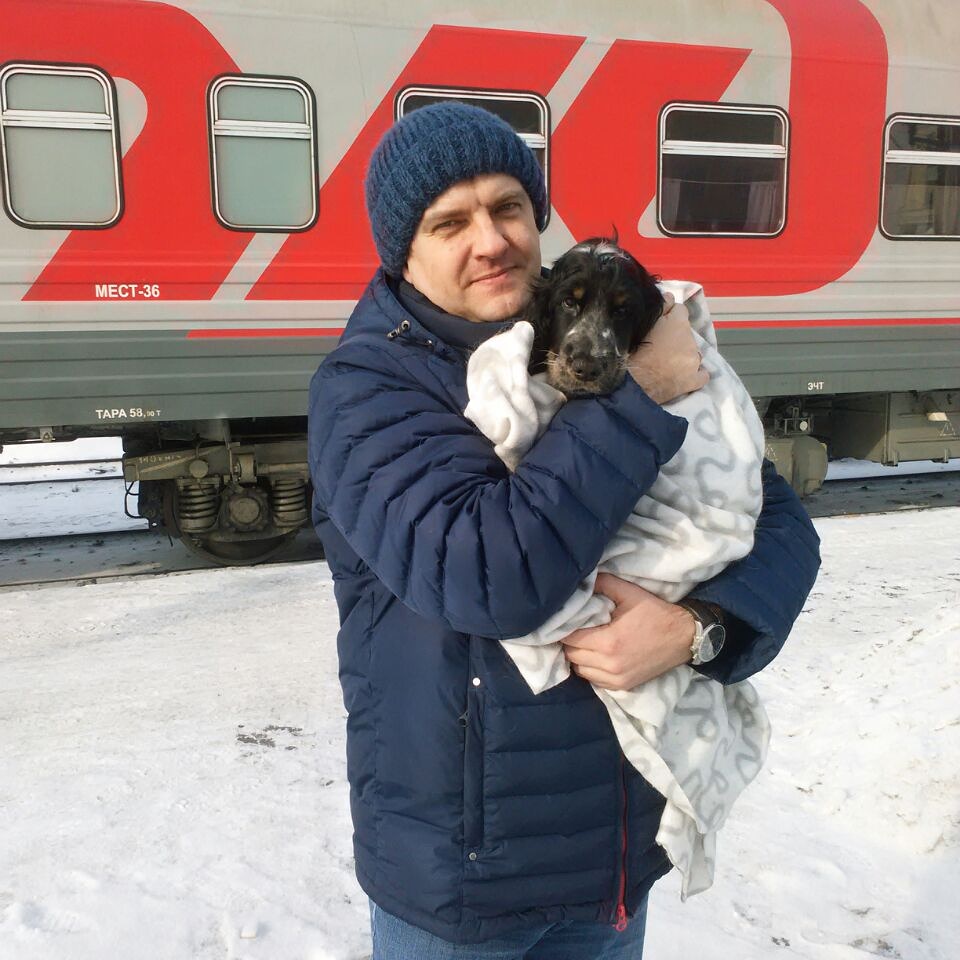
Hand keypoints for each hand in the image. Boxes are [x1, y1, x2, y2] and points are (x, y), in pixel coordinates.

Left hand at [560, 573, 693, 688]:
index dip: (565, 627)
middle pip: (571, 654)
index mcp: (608, 641)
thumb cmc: (655, 613)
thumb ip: (603, 584)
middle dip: (570, 640)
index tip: (568, 618)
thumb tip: (581, 581)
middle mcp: (609, 664)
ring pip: (579, 669)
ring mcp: (616, 678)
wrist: (683, 637)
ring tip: (586, 641)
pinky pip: (593, 679)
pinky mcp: (622, 686)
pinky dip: (590, 668)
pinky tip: (596, 655)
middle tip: (576, 628)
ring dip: (578, 655)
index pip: (570, 637)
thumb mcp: (629, 592)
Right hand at [627, 296, 708, 403]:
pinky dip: (696, 374)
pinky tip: (685, 375)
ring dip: (683, 355)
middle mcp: (690, 340)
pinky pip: (702, 375)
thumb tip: (670, 297)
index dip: (669, 316)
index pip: (680, 310)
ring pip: (693, 353)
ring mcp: (693, 361)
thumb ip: (660, 307)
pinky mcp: (693, 380)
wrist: (634, 382)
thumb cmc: (633, 351)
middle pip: (686, 333)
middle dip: (676, 337)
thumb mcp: (642, 324)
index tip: (659, 323)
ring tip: (667, 363)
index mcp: (678, 323)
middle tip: (659, 346)